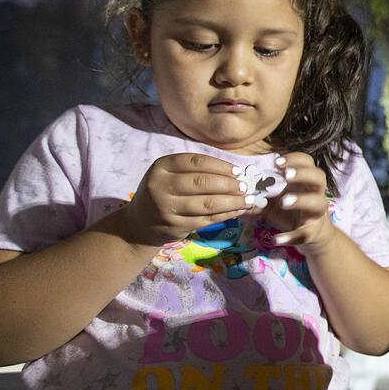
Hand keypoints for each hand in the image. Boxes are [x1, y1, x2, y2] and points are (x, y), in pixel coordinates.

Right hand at [124, 153, 251, 247]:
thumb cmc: (163, 193)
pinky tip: (238, 211)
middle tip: (246, 187)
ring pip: (207, 204)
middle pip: (202, 183)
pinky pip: (207, 219)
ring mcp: (167, 208)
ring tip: (248, 200)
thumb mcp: (170, 175)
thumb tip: (236, 173)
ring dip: (232, 202)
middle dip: (229, 185)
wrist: (140, 223)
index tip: (238, 171)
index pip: (196, 162)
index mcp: (162, 167)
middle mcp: (161, 186)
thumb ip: (196, 171)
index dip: (220, 166)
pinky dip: (226, 215)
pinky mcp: (175, 226)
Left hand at [261, 153, 336, 254]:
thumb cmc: (290, 209)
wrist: (310, 232)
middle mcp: (315, 193)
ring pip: (318, 204)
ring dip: (301, 200)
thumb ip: (259, 190)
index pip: (307, 162)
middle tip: (286, 175)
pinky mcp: (312, 231)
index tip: (277, 161)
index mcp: (305, 181)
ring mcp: (316, 212)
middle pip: (319, 178)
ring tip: (283, 202)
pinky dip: (290, 236)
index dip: (295, 159)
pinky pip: (304, 233)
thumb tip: (235, 185)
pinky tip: (276, 239)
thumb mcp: (274, 197)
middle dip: (304, 174)